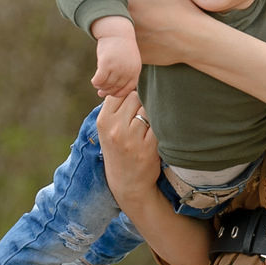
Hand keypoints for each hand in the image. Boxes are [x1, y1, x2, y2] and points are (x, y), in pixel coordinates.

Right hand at [92, 31, 141, 96]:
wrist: (116, 32)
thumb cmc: (122, 46)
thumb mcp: (130, 60)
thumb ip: (127, 73)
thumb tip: (118, 88)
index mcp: (135, 70)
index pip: (127, 89)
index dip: (119, 93)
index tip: (111, 93)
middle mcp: (127, 70)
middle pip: (116, 88)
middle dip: (107, 92)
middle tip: (100, 93)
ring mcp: (116, 67)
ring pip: (107, 85)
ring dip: (101, 87)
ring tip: (98, 86)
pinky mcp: (106, 64)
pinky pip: (99, 79)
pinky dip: (96, 82)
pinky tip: (94, 80)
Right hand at [96, 90, 162, 213]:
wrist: (128, 183)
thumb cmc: (119, 151)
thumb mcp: (108, 130)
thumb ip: (116, 107)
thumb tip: (131, 80)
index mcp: (103, 121)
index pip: (119, 93)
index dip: (129, 92)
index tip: (135, 98)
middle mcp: (115, 129)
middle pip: (135, 97)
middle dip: (142, 100)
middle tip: (144, 111)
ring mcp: (132, 139)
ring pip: (148, 109)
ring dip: (153, 112)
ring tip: (149, 123)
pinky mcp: (148, 147)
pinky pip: (159, 124)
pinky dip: (161, 125)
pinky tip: (158, 131)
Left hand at [125, 0, 209, 65]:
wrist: (195, 39)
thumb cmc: (180, 7)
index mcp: (126, 2)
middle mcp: (121, 23)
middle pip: (112, 14)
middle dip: (118, 9)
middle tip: (136, 7)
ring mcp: (128, 42)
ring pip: (118, 32)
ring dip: (124, 27)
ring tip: (142, 22)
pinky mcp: (135, 55)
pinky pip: (129, 48)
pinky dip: (134, 43)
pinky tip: (148, 37)